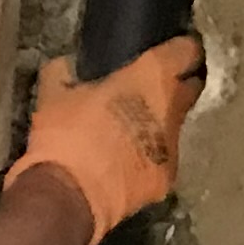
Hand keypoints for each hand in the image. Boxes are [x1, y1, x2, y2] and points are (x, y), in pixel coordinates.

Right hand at [8, 34, 205, 242]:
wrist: (69, 196)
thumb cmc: (65, 136)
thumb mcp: (53, 96)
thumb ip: (63, 73)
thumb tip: (64, 64)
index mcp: (151, 77)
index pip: (187, 50)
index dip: (180, 48)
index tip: (167, 50)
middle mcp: (172, 108)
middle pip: (190, 88)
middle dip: (177, 85)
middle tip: (148, 90)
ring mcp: (172, 147)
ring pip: (174, 127)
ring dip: (159, 125)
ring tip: (131, 132)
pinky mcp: (166, 179)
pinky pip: (161, 160)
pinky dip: (148, 158)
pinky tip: (125, 165)